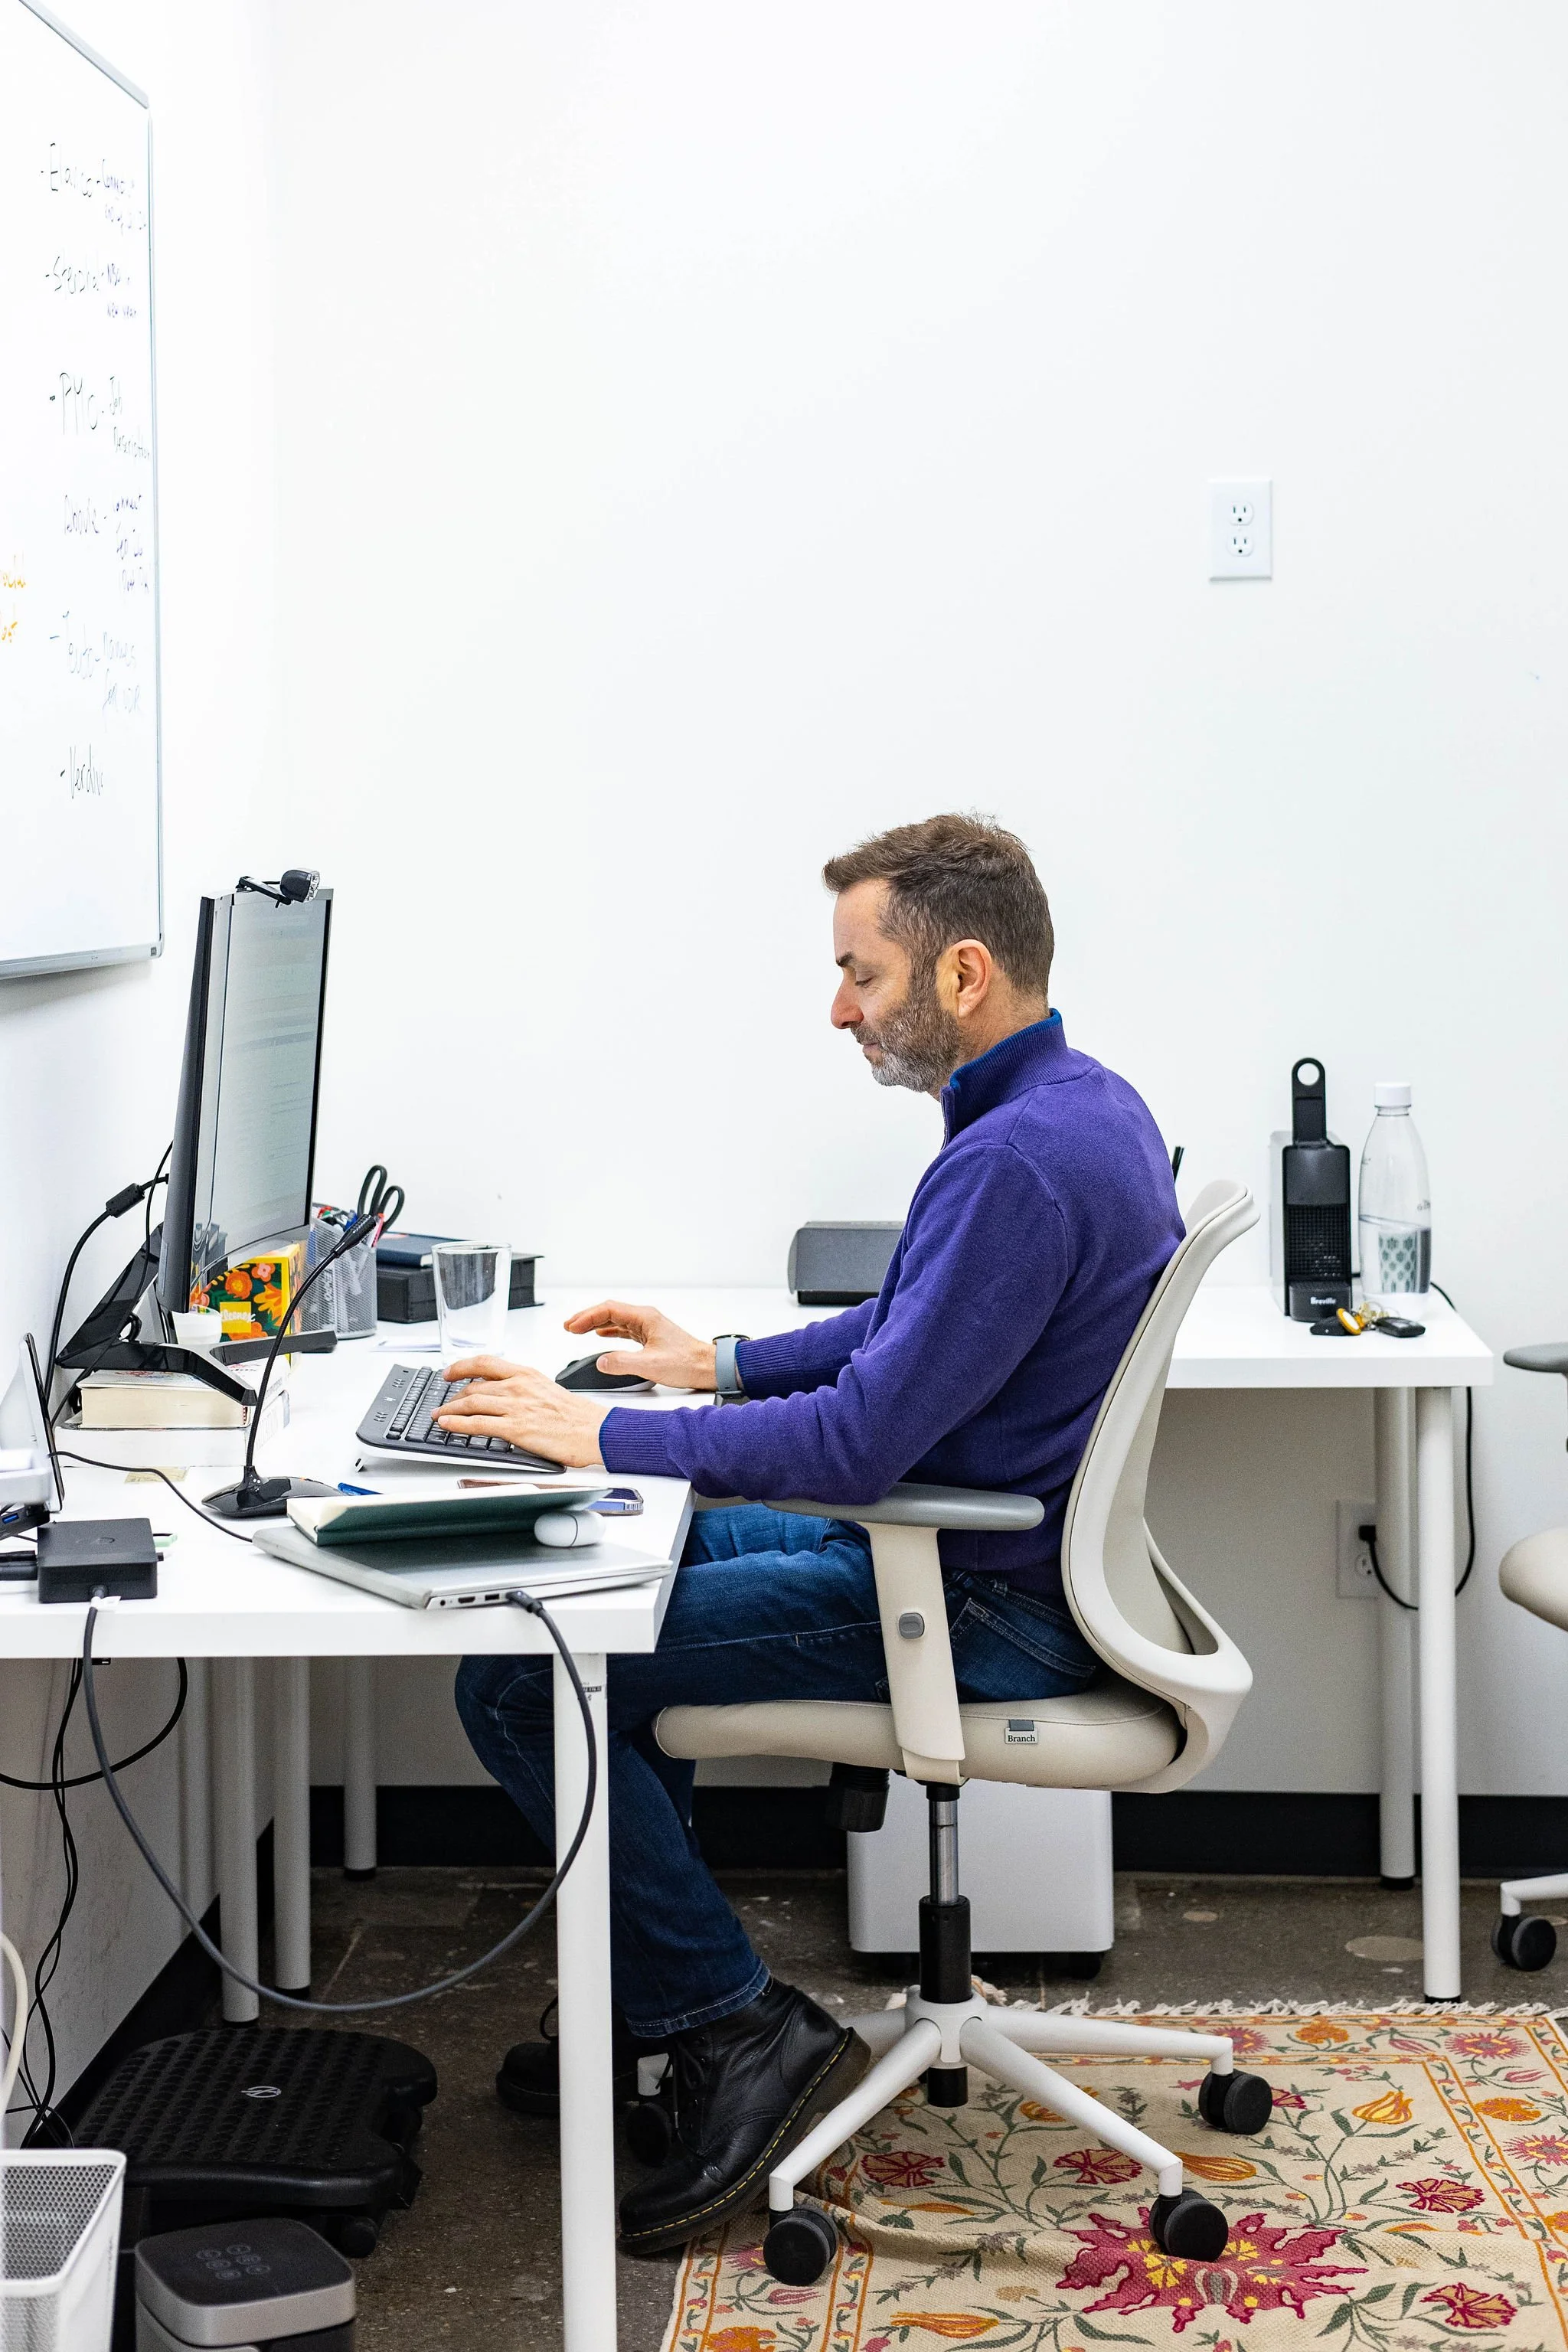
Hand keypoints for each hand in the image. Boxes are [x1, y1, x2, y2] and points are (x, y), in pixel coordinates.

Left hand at [434, 1357, 609, 1468]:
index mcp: (526, 1374)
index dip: (461, 1366)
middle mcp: (518, 1386)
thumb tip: (505, 1394)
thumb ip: (524, 1388)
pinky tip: (447, 1425)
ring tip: (439, 1416)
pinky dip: (457, 1424)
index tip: (449, 1372)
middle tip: (444, 1404)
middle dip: (452, 1396)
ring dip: (449, 1410)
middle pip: (473, 1386)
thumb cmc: (576, 1416)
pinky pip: (477, 1424)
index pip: (485, 1362)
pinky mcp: (516, 1428)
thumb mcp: (547, 1389)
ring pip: (471, 1403)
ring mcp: (516, 1406)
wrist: (595, 1431)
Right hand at [560, 1300, 716, 1390]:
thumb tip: (602, 1361)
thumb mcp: (651, 1365)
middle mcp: (646, 1318)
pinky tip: (601, 1335)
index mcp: (645, 1318)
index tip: (572, 1327)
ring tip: (578, 1329)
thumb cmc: (687, 1363)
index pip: (609, 1310)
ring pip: (616, 1319)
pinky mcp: (650, 1337)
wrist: (707, 1368)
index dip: (587, 1317)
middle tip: (569, 1326)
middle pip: (610, 1311)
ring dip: (596, 1323)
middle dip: (587, 1317)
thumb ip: (623, 1363)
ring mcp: (648, 1327)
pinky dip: (609, 1330)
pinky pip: (624, 1329)